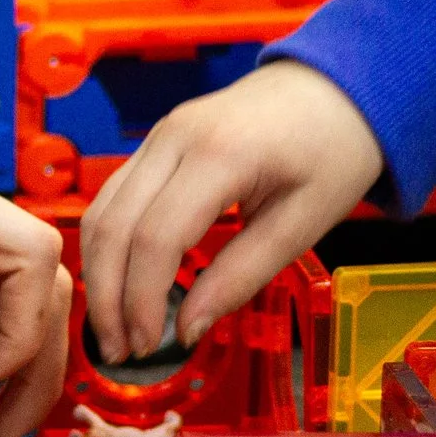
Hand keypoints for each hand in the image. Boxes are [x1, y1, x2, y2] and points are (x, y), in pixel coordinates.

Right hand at [81, 59, 382, 361]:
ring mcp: (159, 134)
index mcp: (219, 154)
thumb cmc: (334, 150)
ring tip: (114, 328)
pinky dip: (109, 244)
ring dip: (99, 274)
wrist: (336, 85)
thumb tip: (188, 330)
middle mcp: (174, 138)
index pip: (156, 237)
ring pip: (101, 210)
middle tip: (120, 351)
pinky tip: (121, 283)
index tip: (150, 345)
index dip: (143, 300)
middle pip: (113, 225)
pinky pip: (114, 196)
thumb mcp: (304, 222)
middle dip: (108, 297)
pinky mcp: (156, 141)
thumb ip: (241, 276)